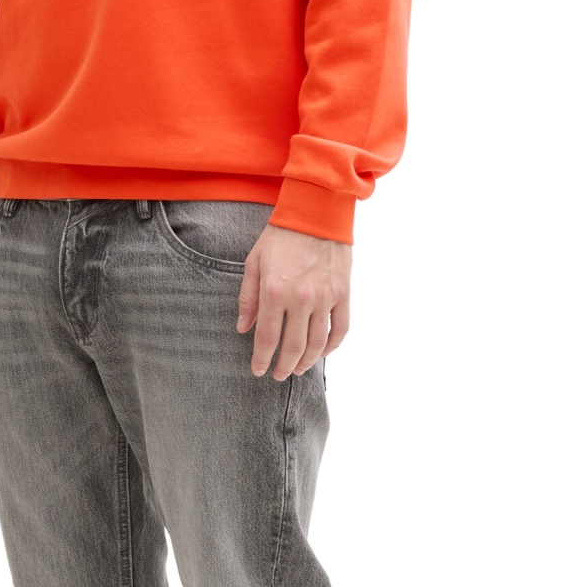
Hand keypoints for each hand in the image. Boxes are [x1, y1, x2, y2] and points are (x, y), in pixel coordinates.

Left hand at [237, 223, 351, 380]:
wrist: (316, 211)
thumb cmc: (280, 235)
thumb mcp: (254, 262)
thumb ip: (248, 298)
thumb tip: (243, 328)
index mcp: (275, 291)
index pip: (267, 338)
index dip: (262, 359)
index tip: (258, 371)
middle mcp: (301, 299)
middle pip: (293, 347)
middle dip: (284, 366)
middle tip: (278, 375)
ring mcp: (325, 297)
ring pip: (318, 343)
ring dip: (307, 361)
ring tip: (298, 368)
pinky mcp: (343, 293)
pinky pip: (340, 328)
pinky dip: (332, 345)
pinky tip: (323, 352)